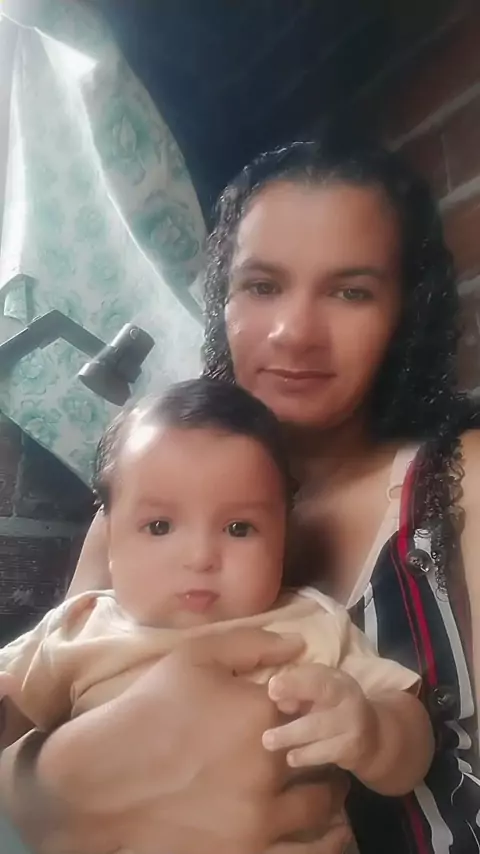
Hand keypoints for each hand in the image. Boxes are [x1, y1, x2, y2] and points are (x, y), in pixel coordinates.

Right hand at [10, 628, 348, 853]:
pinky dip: (321, 845)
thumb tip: (299, 645)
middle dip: (328, 754)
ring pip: (325, 815)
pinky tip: (318, 834)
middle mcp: (270, 768)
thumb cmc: (149, 709)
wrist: (103, 778)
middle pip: (326, 761)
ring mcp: (259, 819)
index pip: (318, 708)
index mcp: (262, 714)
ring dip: (333, 803)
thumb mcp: (194, 658)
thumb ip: (251, 644)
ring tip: (325, 796)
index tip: (316, 712)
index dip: (320, 710)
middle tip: (323, 753)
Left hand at [263, 663, 377, 775]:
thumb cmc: (332, 711)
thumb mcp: (318, 695)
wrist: (372, 738)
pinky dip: (307, 755)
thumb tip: (276, 698)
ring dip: (291, 734)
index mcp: (335, 678)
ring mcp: (353, 722)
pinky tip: (290, 759)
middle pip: (321, 689)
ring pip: (319, 726)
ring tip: (268, 741)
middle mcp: (347, 695)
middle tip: (266, 703)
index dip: (293, 679)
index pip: (315, 672)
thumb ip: (297, 691)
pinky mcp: (353, 748)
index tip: (270, 689)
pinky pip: (326, 752)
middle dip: (293, 693)